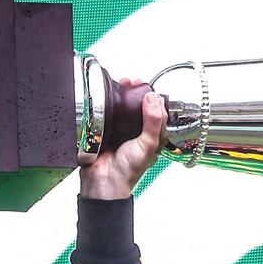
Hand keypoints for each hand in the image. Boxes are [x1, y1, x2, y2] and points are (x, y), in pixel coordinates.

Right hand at [79, 78, 167, 198]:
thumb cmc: (128, 170)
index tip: (147, 87)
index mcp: (153, 135)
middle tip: (133, 83)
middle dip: (137, 91)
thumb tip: (154, 99)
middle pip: (141, 105)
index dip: (154, 97)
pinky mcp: (106, 127)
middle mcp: (138, 131)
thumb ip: (153, 122)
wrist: (104, 180)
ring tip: (122, 83)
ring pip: (125, 105)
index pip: (158, 110)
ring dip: (123, 93)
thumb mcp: (148, 145)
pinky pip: (109, 111)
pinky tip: (108, 94)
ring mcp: (122, 128)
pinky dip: (108, 101)